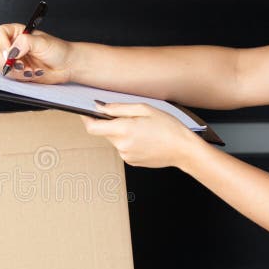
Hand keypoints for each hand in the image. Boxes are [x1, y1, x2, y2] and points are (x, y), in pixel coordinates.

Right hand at [0, 23, 74, 82]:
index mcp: (17, 33)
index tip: (10, 51)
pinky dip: (21, 77)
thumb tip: (11, 51)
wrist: (66, 65)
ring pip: (2, 67)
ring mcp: (14, 60)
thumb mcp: (42, 42)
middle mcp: (13, 46)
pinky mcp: (18, 72)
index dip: (1, 42)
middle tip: (21, 63)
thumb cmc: (58, 49)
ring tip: (32, 69)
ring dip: (17, 70)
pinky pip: (11, 76)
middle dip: (8, 61)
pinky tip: (33, 73)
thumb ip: (25, 43)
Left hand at [81, 102, 200, 168]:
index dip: (86, 119)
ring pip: (115, 140)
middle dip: (111, 123)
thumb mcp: (144, 109)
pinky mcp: (131, 162)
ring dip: (121, 132)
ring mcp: (125, 155)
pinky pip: (123, 148)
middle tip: (129, 117)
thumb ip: (118, 108)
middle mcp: (121, 145)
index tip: (85, 112)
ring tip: (142, 129)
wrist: (183, 149)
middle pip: (104, 132)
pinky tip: (144, 139)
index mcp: (123, 130)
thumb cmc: (168, 127)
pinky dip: (129, 141)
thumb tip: (100, 107)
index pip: (92, 127)